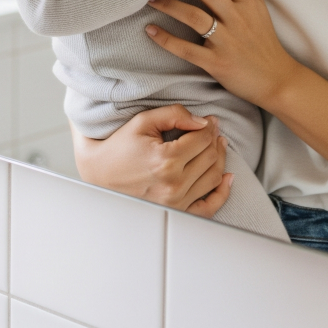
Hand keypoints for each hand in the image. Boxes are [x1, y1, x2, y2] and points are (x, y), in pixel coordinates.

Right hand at [70, 105, 232, 217]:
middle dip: (216, 139)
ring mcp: (176, 203)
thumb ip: (175, 114)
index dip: (210, 126)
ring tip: (217, 145)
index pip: (202, 139)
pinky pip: (209, 207)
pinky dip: (222, 193)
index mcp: (165, 160)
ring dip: (220, 158)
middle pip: (210, 157)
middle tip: (214, 130)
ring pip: (214, 177)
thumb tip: (203, 122)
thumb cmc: (120, 146)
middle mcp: (173, 185)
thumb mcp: (144, 121)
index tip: (211, 120)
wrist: (100, 174)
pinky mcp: (177, 213)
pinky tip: (228, 177)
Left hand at [146, 0, 298, 108]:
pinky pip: (187, 49)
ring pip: (194, 16)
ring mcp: (227, 41)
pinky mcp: (216, 63)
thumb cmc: (264, 41)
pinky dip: (167, 39)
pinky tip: (151, 30)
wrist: (276, 79)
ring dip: (169, 5)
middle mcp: (238, 18)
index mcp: (248, 2)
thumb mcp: (259, 8)